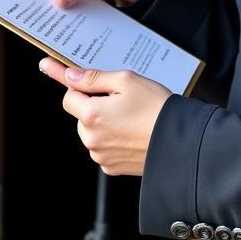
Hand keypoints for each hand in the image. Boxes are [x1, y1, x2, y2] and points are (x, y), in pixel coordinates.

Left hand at [39, 57, 170, 175]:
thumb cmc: (156, 107)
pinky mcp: (111, 167)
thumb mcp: (126, 81)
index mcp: (91, 115)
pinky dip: (113, 139)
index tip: (61, 72)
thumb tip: (68, 74)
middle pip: (81, 114)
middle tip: (122, 99)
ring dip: (104, 122)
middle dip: (95, 105)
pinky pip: (103, 147)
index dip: (79, 86)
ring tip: (132, 117)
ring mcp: (100, 155)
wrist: (179, 140)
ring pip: (92, 131)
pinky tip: (132, 132)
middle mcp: (91, 139)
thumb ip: (93, 77)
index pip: (69, 96)